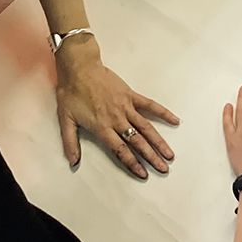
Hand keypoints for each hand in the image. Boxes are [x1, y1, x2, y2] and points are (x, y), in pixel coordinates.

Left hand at [56, 44, 177, 178]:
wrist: (79, 68)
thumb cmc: (71, 92)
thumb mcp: (65, 119)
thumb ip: (70, 143)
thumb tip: (73, 162)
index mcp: (102, 127)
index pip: (120, 150)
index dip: (132, 163)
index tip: (143, 174)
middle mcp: (117, 119)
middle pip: (137, 141)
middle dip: (151, 157)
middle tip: (163, 169)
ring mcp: (126, 106)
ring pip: (146, 127)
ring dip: (159, 142)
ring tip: (169, 154)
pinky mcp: (131, 95)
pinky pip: (150, 105)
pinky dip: (163, 113)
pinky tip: (175, 121)